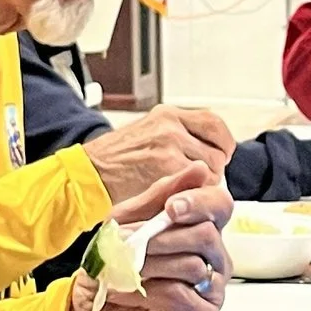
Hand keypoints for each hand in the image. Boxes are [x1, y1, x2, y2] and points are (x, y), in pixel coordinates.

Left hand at [72, 179, 230, 310]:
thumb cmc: (111, 271)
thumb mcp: (126, 224)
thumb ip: (160, 197)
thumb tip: (201, 169)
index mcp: (200, 231)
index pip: (220, 205)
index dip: (200, 201)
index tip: (170, 208)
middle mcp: (214, 261)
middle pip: (207, 234)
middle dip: (161, 238)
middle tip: (128, 245)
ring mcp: (211, 292)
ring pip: (193, 265)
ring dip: (148, 265)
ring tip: (120, 271)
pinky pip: (182, 294)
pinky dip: (147, 291)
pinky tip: (126, 292)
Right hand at [85, 105, 231, 201]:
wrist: (89, 172)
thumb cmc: (113, 162)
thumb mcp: (146, 136)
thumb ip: (175, 138)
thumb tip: (205, 151)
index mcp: (166, 114)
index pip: (213, 122)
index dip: (222, 143)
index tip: (219, 156)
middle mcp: (170, 123)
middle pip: (218, 146)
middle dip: (216, 167)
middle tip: (202, 181)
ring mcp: (169, 141)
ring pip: (212, 166)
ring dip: (205, 183)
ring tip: (186, 190)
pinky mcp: (166, 163)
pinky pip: (198, 181)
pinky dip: (194, 192)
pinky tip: (179, 197)